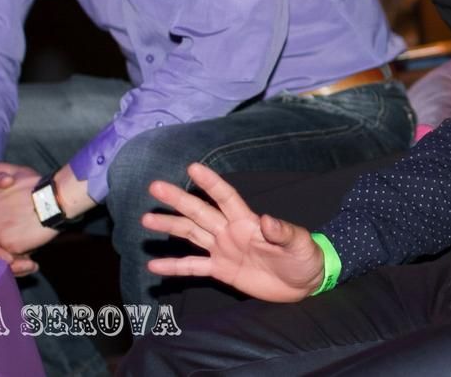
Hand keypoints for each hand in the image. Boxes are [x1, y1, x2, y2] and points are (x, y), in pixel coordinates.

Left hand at [0, 161, 57, 257]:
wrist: (56, 199)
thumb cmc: (40, 186)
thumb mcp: (18, 172)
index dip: (6, 218)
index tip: (20, 216)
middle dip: (8, 232)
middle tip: (26, 226)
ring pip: (1, 243)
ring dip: (14, 243)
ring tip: (30, 234)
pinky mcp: (7, 245)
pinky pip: (11, 253)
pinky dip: (21, 252)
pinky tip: (32, 241)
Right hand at [142, 162, 323, 301]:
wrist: (303, 284)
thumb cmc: (303, 257)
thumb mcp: (298, 243)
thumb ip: (282, 232)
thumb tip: (266, 219)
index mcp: (248, 221)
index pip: (225, 197)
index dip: (211, 183)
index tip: (192, 167)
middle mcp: (230, 231)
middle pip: (200, 212)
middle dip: (178, 200)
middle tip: (155, 187)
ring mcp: (223, 250)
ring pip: (191, 234)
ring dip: (170, 227)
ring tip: (146, 220)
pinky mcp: (221, 271)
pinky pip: (193, 268)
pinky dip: (174, 266)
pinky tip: (154, 264)